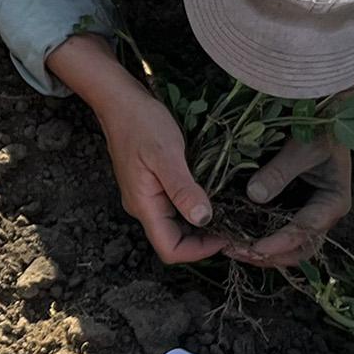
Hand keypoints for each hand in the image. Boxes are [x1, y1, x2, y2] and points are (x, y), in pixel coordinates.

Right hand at [96, 81, 224, 265]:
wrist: (120, 102)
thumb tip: (203, 219)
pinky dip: (192, 209)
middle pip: (172, 241)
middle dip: (202, 241)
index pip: (169, 249)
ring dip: (199, 226)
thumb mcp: (166, 154)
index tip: (226, 237)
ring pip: (173, 226)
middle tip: (233, 227)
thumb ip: (183, 189)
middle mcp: (143, 208)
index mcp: (144, 206)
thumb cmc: (141, 124)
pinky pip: (172, 209)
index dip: (199, 251)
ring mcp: (145, 198)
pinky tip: (209, 196)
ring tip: (226, 213)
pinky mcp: (150, 186)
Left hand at [223, 135, 351, 268]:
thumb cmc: (320, 130)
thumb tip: (254, 195)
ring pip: (285, 246)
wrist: (325, 116)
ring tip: (230, 248)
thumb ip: (281, 171)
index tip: (255, 248)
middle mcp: (321, 215)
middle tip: (237, 252)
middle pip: (298, 250)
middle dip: (268, 256)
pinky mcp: (290, 208)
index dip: (280, 243)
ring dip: (259, 251)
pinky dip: (256, 236)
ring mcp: (305, 213)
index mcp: (333, 203)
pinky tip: (233, 235)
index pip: (306, 232)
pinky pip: (273, 230)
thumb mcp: (303, 147)